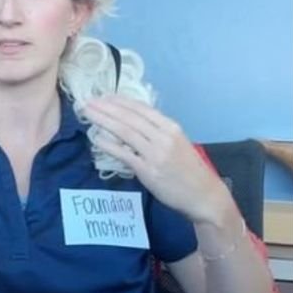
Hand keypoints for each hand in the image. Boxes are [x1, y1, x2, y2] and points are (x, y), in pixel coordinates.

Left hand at [82, 96, 230, 223]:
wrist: (204, 195)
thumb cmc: (189, 170)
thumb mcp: (177, 144)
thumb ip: (156, 133)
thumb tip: (131, 123)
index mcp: (171, 128)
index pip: (142, 109)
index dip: (121, 101)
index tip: (104, 96)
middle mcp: (163, 137)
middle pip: (130, 118)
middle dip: (107, 108)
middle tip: (88, 101)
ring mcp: (155, 154)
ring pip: (125, 132)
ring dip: (104, 121)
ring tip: (88, 114)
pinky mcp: (148, 171)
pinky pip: (124, 154)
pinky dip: (108, 145)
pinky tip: (96, 138)